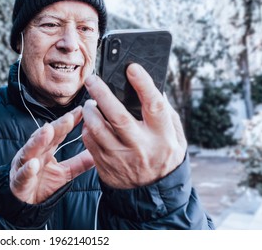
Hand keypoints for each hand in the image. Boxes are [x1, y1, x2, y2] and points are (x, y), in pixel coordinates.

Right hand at [10, 106, 94, 203]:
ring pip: (30, 150)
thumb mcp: (65, 173)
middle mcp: (34, 153)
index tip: (81, 111)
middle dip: (56, 126)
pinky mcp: (19, 180)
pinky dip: (27, 168)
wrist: (24, 202)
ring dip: (39, 140)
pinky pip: (23, 174)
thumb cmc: (42, 183)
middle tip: (69, 117)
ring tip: (49, 131)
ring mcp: (24, 165)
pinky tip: (34, 163)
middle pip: (45, 137)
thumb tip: (97, 153)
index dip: (68, 122)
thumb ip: (79, 163)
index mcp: (46, 149)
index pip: (58, 132)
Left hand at [82, 63, 186, 188]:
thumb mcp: (175, 136)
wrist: (152, 192)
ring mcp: (121, 158)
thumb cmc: (164, 155)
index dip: (143, 84)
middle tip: (92, 79)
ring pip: (98, 129)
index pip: (154, 106)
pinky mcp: (105, 166)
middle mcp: (141, 147)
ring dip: (89, 112)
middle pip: (118, 116)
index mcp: (162, 136)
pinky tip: (90, 122)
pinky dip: (87, 128)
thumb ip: (165, 113)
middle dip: (102, 94)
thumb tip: (151, 86)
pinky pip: (90, 142)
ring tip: (89, 103)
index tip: (132, 68)